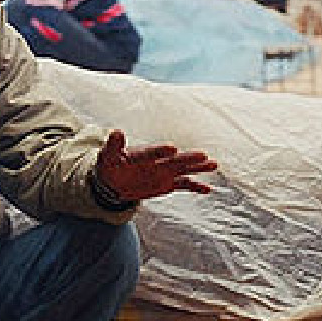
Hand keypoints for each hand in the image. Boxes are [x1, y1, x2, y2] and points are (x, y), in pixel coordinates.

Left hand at [95, 130, 217, 201]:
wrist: (115, 181)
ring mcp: (165, 172)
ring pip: (184, 169)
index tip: (172, 148)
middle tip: (202, 155)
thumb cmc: (111, 165)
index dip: (161, 151)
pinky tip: (207, 189)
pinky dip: (195, 186)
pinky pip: (184, 185)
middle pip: (175, 160)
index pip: (153, 152)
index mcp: (144, 154)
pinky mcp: (168, 183)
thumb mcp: (107, 156)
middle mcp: (159, 161)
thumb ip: (113, 146)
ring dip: (198, 167)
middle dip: (188, 158)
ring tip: (213, 164)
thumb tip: (115, 132)